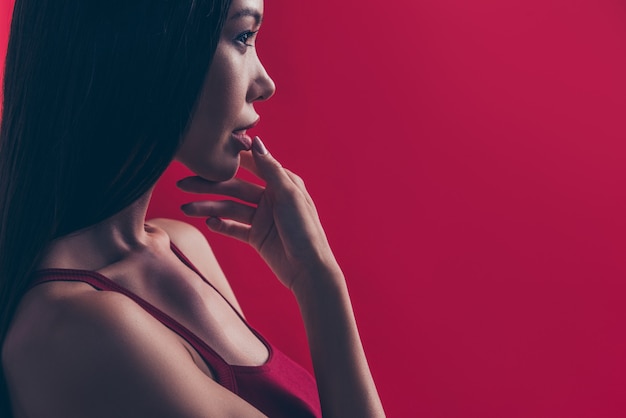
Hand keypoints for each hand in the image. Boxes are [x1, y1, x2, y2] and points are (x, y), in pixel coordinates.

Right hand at [177, 136, 339, 292]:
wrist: (309, 270)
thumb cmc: (305, 230)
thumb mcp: (289, 196)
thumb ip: (271, 170)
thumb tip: (256, 141)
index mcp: (281, 183)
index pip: (252, 165)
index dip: (230, 159)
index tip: (208, 152)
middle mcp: (270, 198)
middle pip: (234, 188)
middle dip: (209, 186)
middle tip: (183, 184)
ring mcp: (262, 218)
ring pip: (230, 208)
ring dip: (208, 207)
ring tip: (186, 209)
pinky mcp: (256, 237)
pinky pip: (234, 228)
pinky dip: (220, 225)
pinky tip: (207, 222)